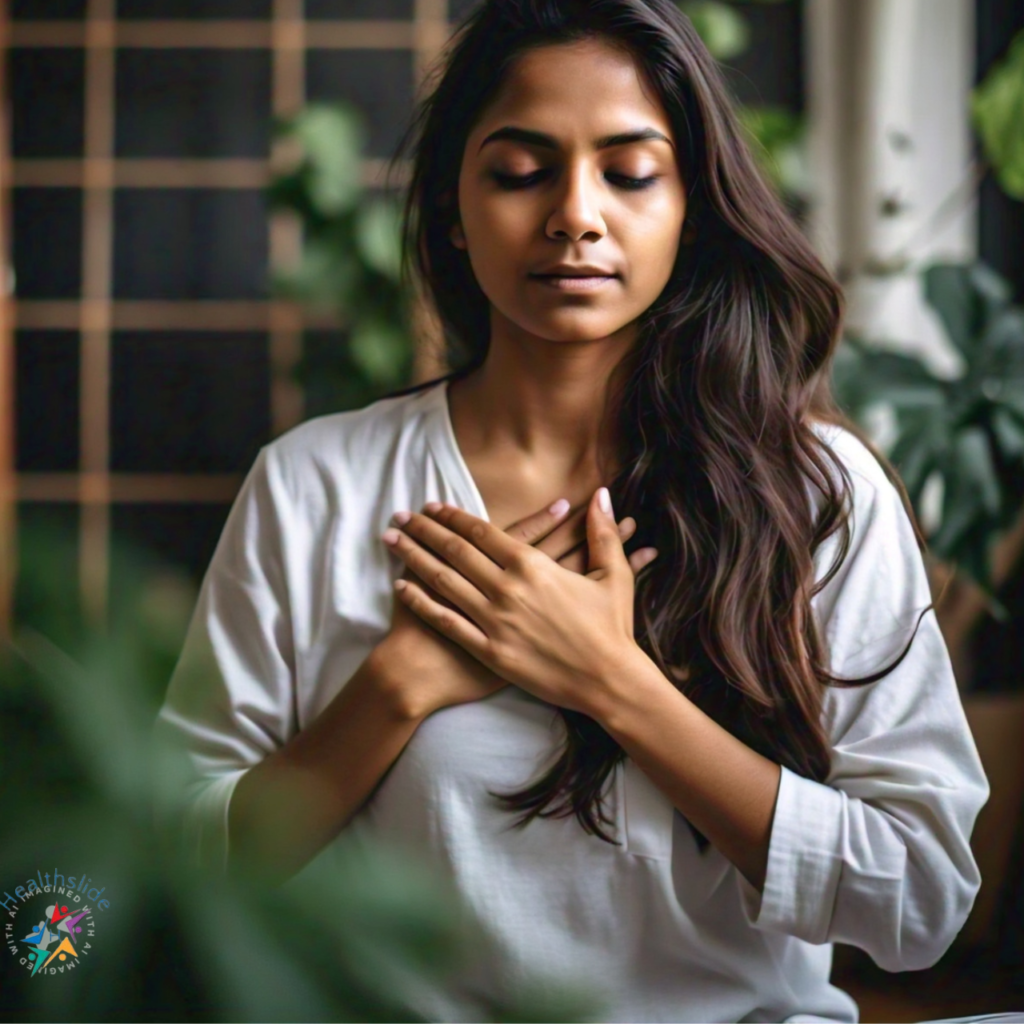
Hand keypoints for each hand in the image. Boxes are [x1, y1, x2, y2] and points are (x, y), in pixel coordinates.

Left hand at [382, 488, 647, 716]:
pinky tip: (400, 587)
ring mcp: (494, 620)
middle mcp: (507, 588)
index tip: (432, 506)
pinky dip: (420, 602)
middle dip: (424, 530)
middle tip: (400, 516)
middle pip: (454, 551)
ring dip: (413, 557)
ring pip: (443, 581)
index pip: (481, 532)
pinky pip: (446, 622)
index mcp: (532, 566)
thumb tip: (601, 493)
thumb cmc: (613, 628)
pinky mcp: (489, 651)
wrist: (608, 682)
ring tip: (391, 541)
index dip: (453, 516)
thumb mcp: (614, 574)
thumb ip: (602, 532)